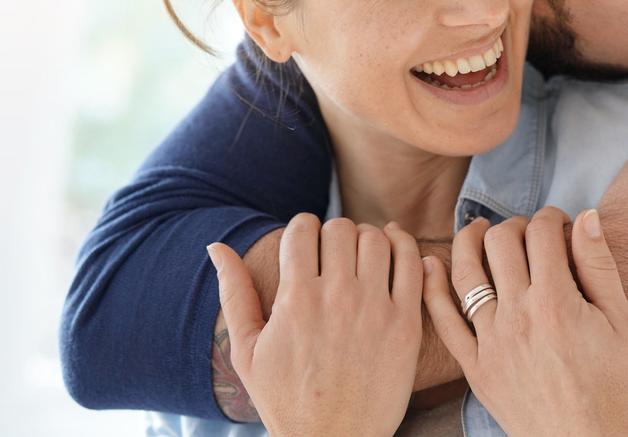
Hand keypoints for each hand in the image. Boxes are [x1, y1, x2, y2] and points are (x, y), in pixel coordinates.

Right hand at [209, 214, 422, 436]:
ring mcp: (375, 310)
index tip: (305, 245)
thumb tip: (215, 245)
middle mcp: (337, 299)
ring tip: (362, 256)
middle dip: (333, 234)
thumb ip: (233, 293)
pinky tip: (395, 252)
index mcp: (296, 300)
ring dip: (368, 239)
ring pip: (377, 239)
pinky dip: (405, 247)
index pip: (303, 228)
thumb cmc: (285, 399)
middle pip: (341, 228)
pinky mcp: (406, 325)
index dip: (302, 230)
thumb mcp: (246, 350)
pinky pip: (412, 264)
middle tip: (334, 253)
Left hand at [422, 207, 627, 436]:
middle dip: (515, 225)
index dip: (552, 217)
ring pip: (465, 272)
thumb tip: (586, 216)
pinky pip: (443, 321)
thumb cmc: (616, 389)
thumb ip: (600, 266)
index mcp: (557, 302)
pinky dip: (432, 287)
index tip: (559, 223)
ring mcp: (491, 342)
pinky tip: (432, 264)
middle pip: (500, 242)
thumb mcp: (623, 323)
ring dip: (470, 240)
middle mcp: (517, 316)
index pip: (541, 233)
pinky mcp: (475, 367)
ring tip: (480, 231)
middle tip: (529, 234)